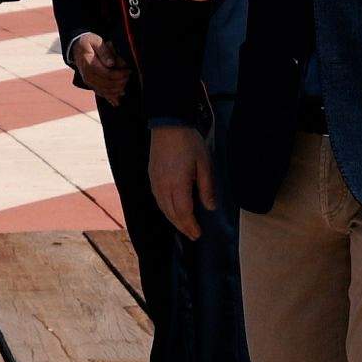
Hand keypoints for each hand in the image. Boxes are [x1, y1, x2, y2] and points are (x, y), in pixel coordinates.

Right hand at [66, 31, 131, 101]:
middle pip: (107, 84)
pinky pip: (100, 93)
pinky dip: (109, 97)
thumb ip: (105, 52)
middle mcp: (87, 75)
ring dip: (117, 90)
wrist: (77, 48)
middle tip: (129, 75)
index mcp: (89, 64)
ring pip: (104, 91)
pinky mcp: (91, 84)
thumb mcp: (96, 41)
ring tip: (126, 84)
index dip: (120, 74)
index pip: (107, 74)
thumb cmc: (89, 43)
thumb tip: (112, 64)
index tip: (128, 70)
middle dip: (120, 82)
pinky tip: (117, 101)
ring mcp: (88, 81)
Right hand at [150, 125, 214, 240]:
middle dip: (182, 227)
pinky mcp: (152, 178)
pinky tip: (172, 212)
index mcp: (178, 184)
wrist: (168, 126)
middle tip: (193, 235)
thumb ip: (207, 187)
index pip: (183, 212)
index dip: (190, 225)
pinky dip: (166, 210)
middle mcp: (163, 187)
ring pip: (163, 208)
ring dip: (173, 220)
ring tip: (184, 227)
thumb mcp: (204, 163)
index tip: (198, 234)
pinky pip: (158, 200)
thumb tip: (210, 207)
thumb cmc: (189, 143)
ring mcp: (155, 183)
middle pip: (171, 214)